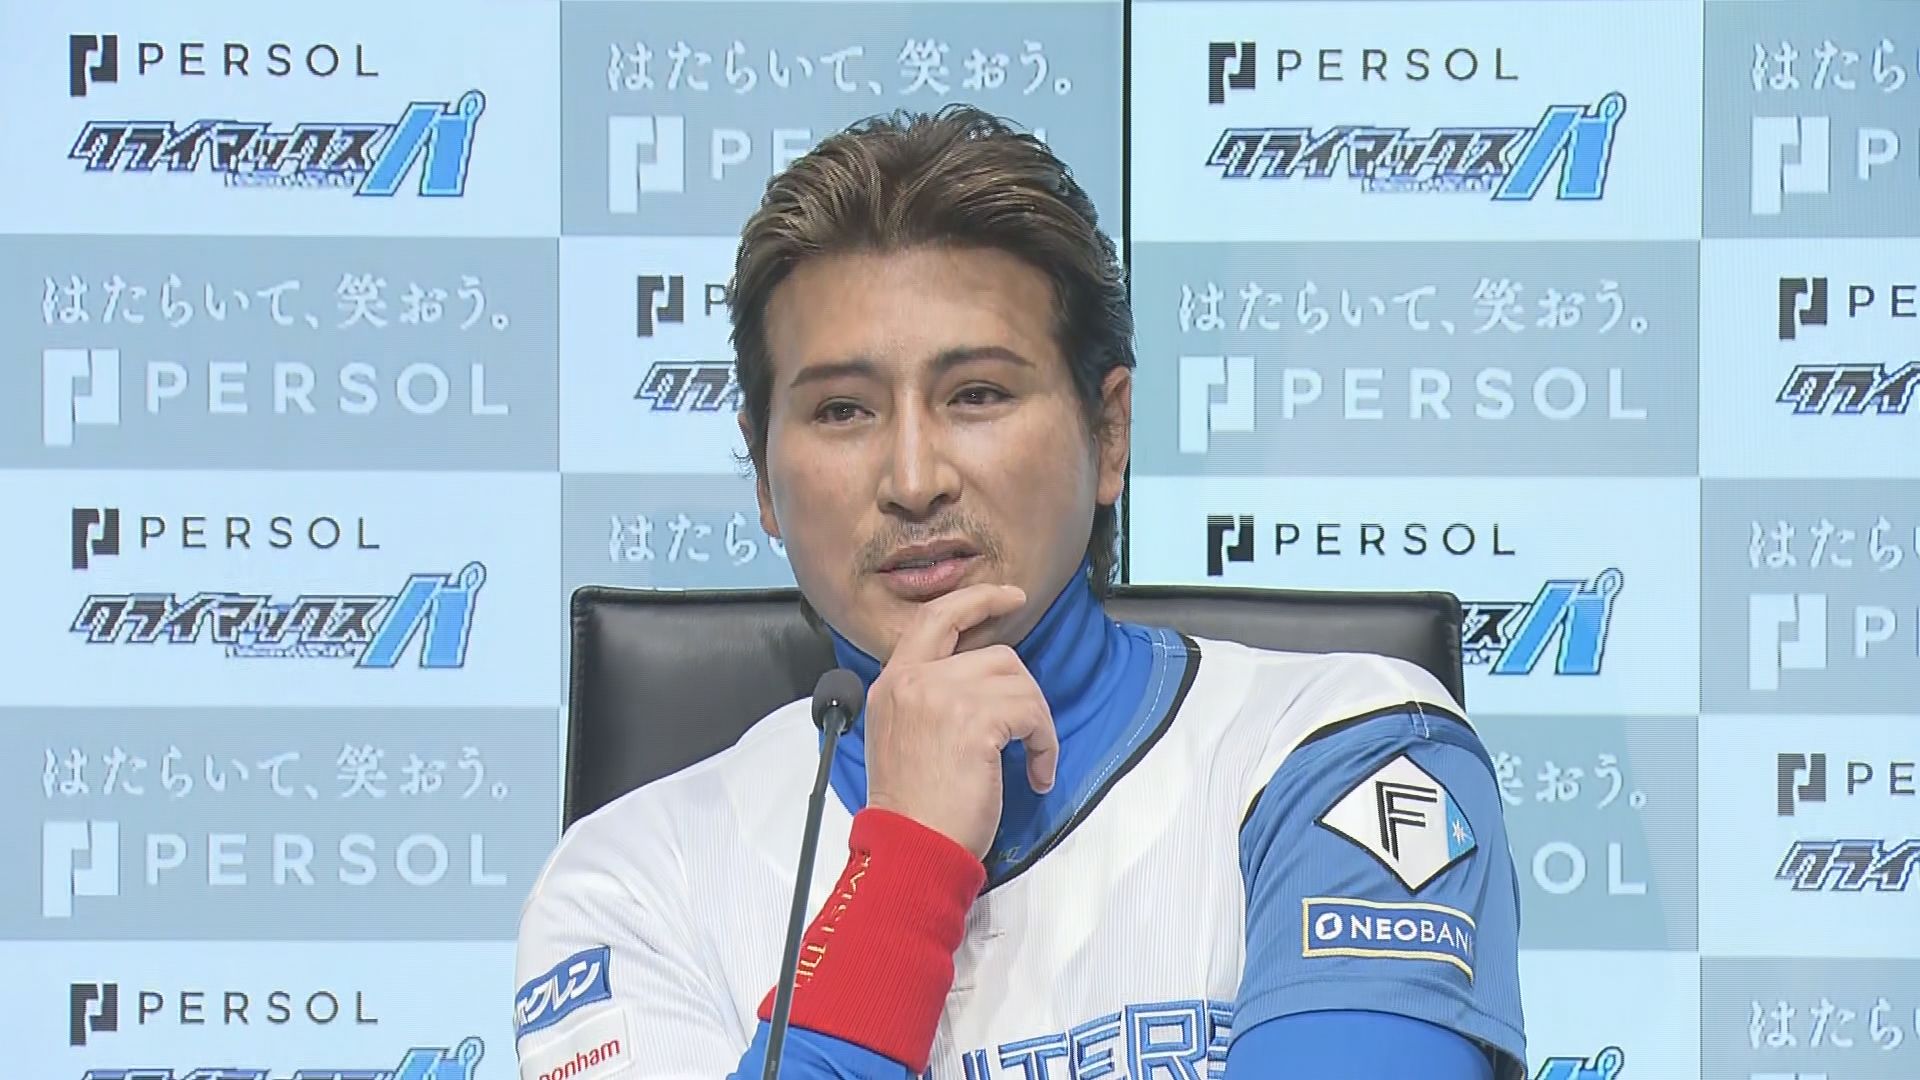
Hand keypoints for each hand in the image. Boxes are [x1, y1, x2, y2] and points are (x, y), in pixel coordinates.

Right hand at [862, 583, 1060, 860]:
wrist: (911, 848)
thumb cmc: (913, 811)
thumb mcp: (901, 738)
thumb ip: (927, 700)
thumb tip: (979, 682)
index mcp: (892, 684)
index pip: (935, 619)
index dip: (977, 600)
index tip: (1009, 597)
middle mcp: (913, 681)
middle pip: (994, 652)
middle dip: (1024, 684)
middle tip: (1037, 711)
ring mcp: (943, 696)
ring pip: (1019, 680)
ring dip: (1036, 721)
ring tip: (1030, 759)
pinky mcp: (975, 721)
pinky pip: (1032, 713)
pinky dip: (1045, 744)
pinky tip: (1036, 774)